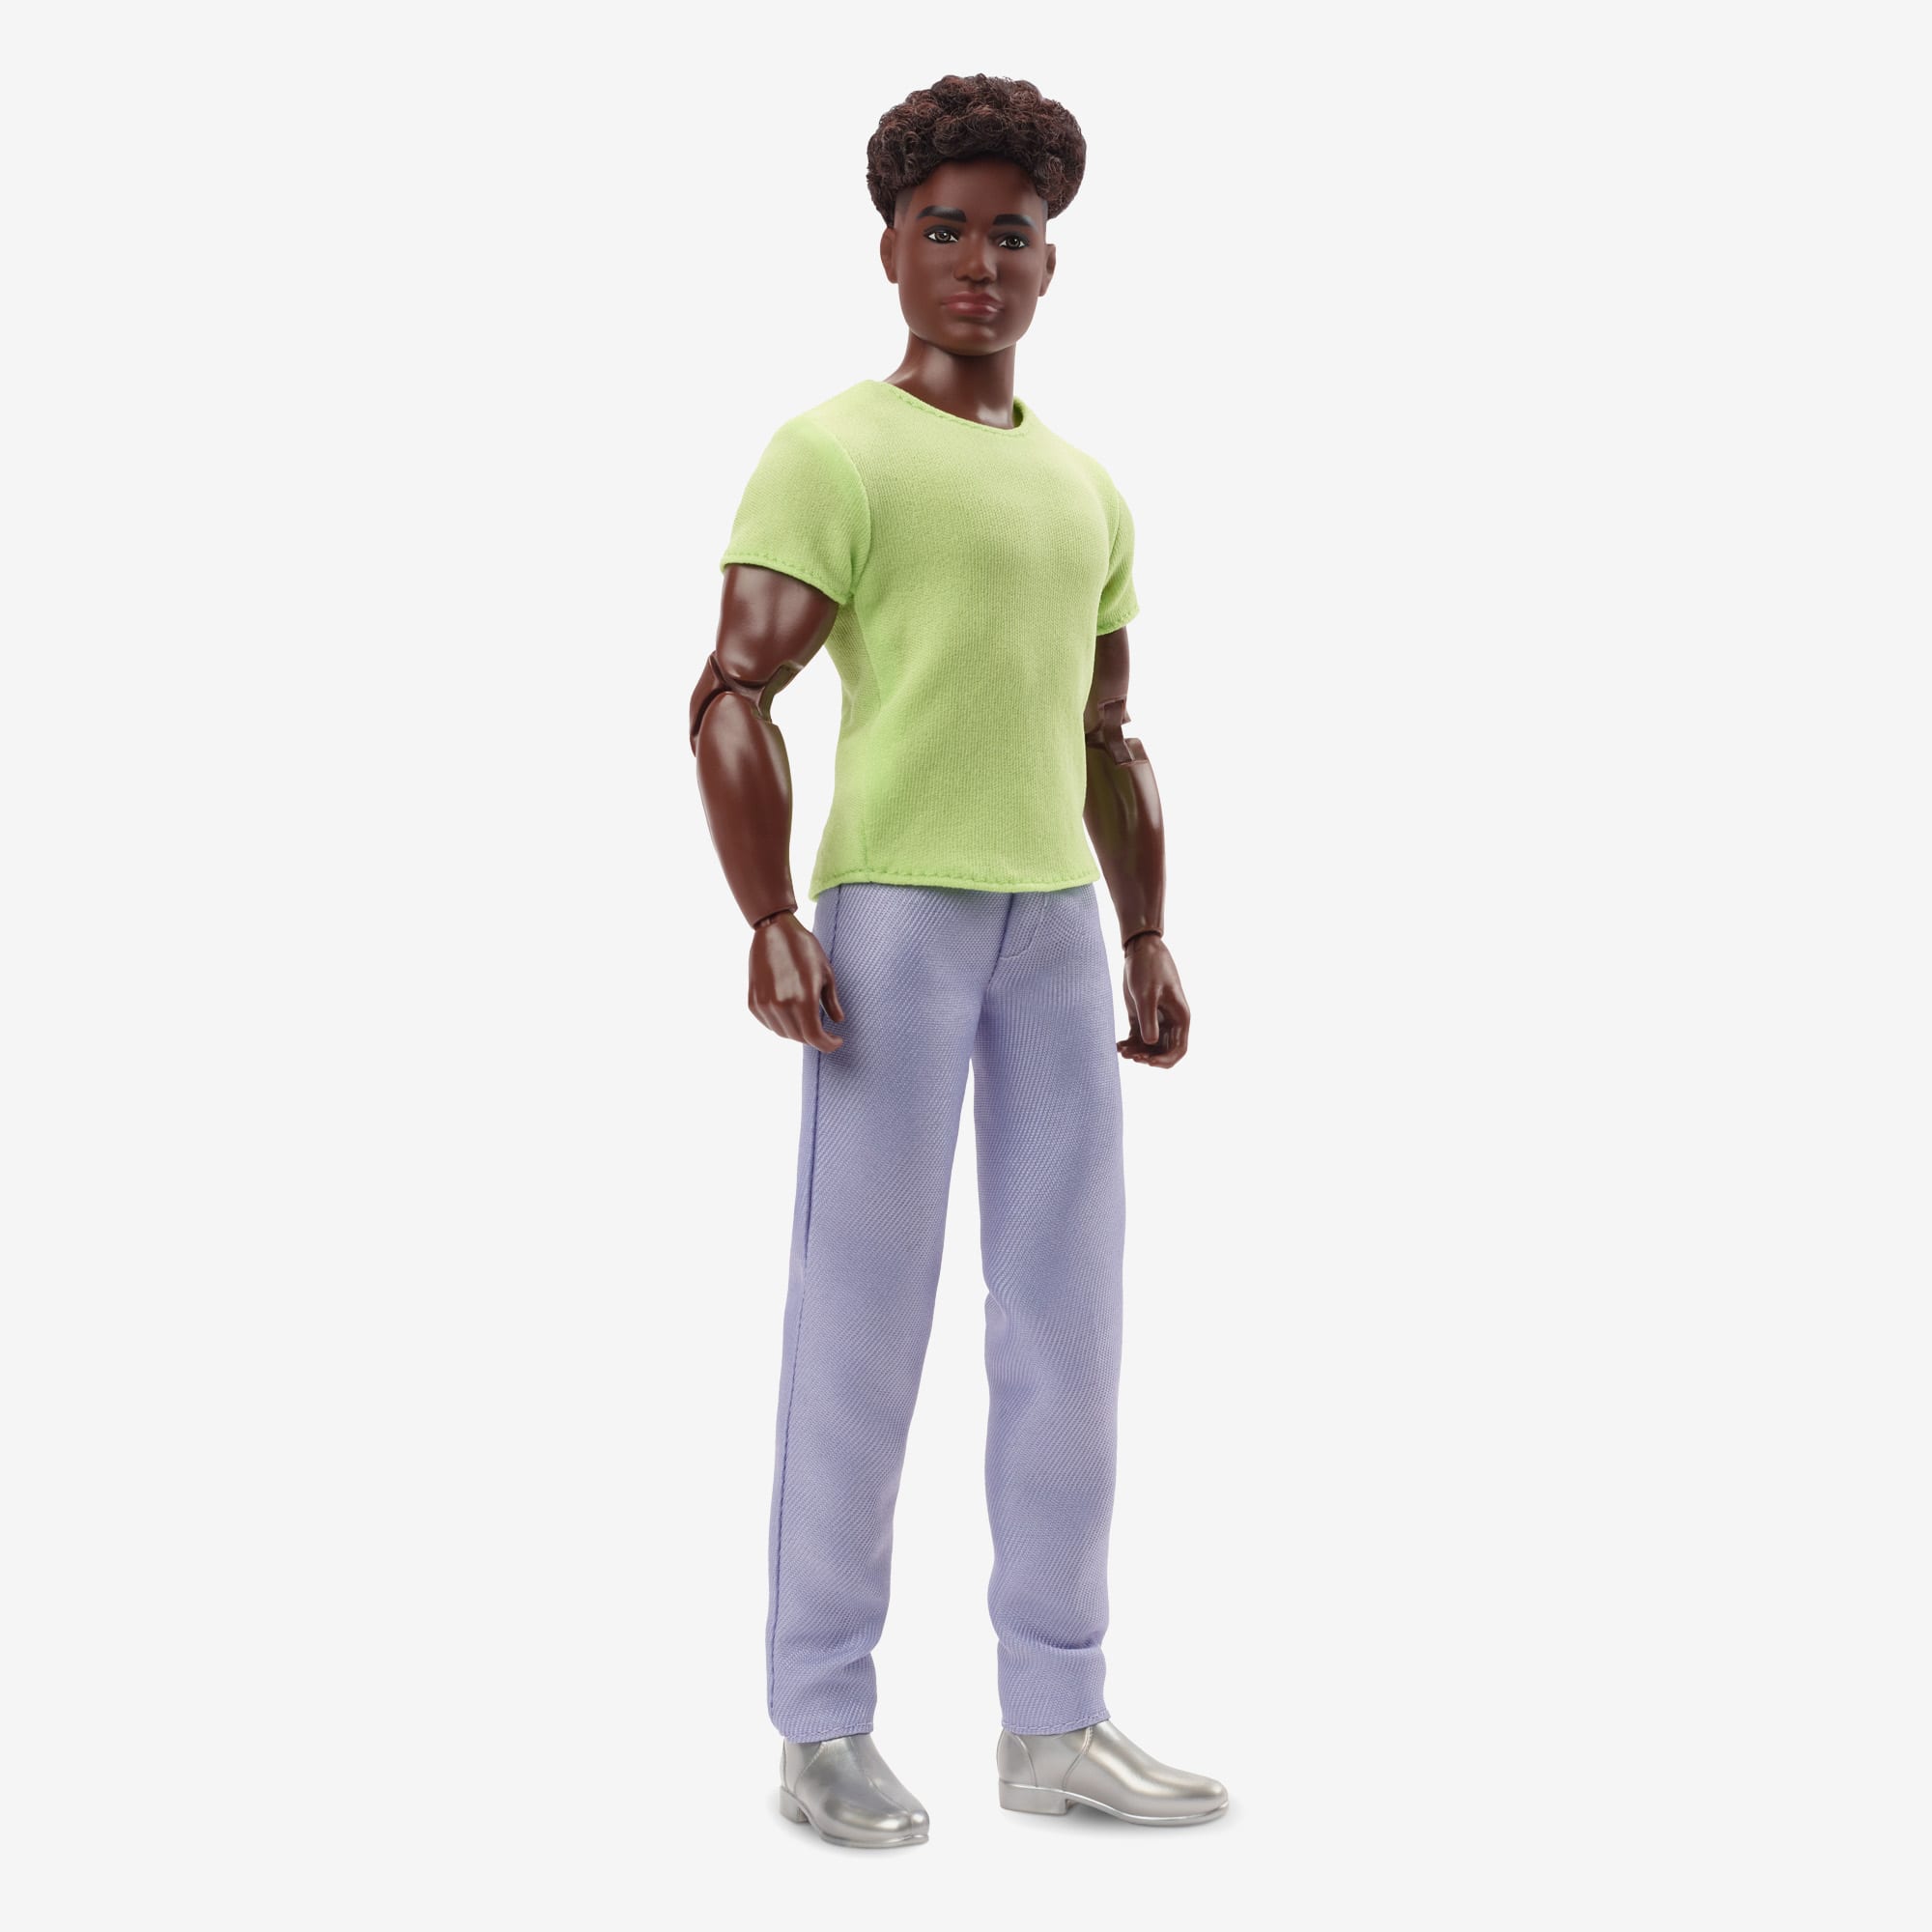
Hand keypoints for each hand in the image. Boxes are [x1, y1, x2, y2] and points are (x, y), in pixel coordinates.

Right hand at [749, 913, 843, 1051]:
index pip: (815, 1038)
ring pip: (783, 1033)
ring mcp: (765, 1005)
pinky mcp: (753, 1002)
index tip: (836, 1041)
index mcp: (803, 999)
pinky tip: (790, 1012)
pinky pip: (769, 1024)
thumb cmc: (804, 949)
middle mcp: (781, 1005)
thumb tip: (838, 1021)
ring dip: (798, 1032)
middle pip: (800, 1038)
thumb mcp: (826, 973)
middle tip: (824, 1030)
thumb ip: (831, 1001)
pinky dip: (781, 1024)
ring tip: (807, 1019)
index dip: (828, 1044)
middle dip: (815, 1038)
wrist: (774, 931)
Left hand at [1119, 934, 1188, 1067]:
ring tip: (1121, 1050)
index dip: (1165, 1061)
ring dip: (1137, 1052)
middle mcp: (1170, 1022)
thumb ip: (1148, 1019)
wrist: (1140, 950)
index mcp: (1180, 1017)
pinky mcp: (1142, 1016)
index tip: (1148, 1062)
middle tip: (1130, 1056)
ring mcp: (1156, 1020)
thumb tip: (1150, 1043)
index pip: (1179, 1049)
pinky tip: (1118, 1045)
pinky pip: (1138, 1037)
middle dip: (1148, 1058)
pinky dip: (1129, 1044)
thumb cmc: (1149, 968)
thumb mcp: (1147, 994)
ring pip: (1149, 1047)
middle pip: (1163, 1052)